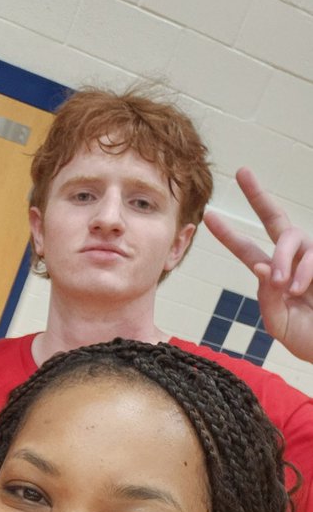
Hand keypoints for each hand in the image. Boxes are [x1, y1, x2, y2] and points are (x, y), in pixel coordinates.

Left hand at [204, 167, 312, 362]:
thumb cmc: (309, 339)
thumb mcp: (279, 324)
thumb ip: (268, 299)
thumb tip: (261, 267)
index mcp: (273, 276)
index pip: (247, 249)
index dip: (229, 234)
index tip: (208, 216)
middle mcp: (292, 260)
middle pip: (274, 219)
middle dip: (257, 194)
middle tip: (242, 172)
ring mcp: (312, 258)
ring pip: (291, 236)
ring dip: (282, 258)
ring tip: (285, 287)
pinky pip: (311, 255)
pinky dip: (302, 271)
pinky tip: (298, 289)